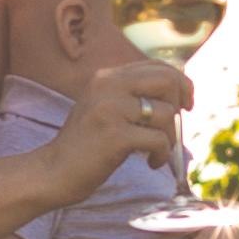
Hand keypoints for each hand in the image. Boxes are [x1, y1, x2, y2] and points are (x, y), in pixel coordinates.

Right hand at [39, 46, 195, 197]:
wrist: (53, 171)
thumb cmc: (86, 145)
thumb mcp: (106, 107)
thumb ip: (133, 94)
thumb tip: (179, 90)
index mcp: (106, 77)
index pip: (157, 66)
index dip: (180, 83)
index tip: (185, 105)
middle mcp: (107, 86)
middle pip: (167, 80)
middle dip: (180, 104)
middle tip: (176, 127)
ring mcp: (110, 109)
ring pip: (167, 113)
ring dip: (171, 138)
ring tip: (157, 152)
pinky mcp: (115, 135)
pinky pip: (159, 140)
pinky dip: (162, 155)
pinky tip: (152, 164)